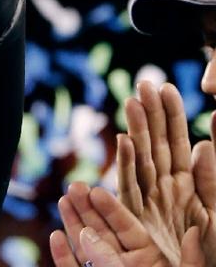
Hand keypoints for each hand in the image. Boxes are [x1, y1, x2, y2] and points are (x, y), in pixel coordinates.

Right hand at [50, 181, 205, 266]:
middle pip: (103, 232)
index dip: (111, 208)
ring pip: (85, 248)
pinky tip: (56, 237)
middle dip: (87, 208)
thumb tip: (194, 230)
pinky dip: (64, 257)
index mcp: (150, 262)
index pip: (127, 228)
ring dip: (72, 224)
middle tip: (73, 186)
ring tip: (62, 200)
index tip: (95, 190)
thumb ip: (189, 261)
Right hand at [117, 82, 215, 264]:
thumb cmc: (207, 253)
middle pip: (155, 144)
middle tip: (144, 83)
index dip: (172, 116)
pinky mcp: (136, 220)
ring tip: (132, 102)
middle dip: (150, 114)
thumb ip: (211, 179)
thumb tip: (204, 142)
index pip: (177, 143)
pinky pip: (131, 189)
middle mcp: (163, 187)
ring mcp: (148, 202)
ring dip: (137, 130)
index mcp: (184, 183)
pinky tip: (125, 142)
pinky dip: (127, 164)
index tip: (166, 87)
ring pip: (141, 159)